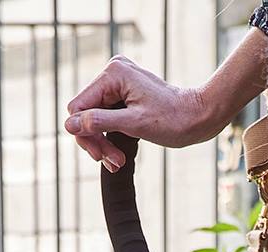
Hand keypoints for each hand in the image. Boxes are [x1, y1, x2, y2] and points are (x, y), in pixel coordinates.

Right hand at [65, 58, 216, 168]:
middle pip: (85, 113)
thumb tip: (69, 125)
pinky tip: (119, 156)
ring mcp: (119, 82)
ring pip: (95, 117)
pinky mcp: (125, 93)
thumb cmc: (172, 120)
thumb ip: (100, 122)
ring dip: (104, 143)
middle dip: (96, 140)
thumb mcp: (133, 124)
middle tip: (112, 162)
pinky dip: (111, 138)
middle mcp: (113, 72)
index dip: (85, 133)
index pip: (79, 106)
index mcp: (113, 73)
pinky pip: (106, 117)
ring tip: (118, 163)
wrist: (197, 117)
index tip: (100, 156)